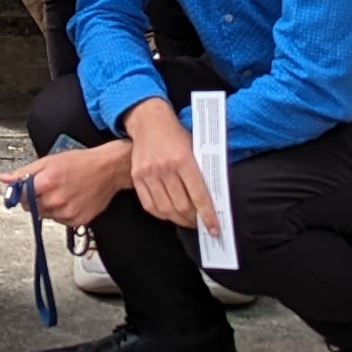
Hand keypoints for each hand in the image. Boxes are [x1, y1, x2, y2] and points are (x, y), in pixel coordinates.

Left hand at [11, 137, 136, 227]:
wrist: (108, 169)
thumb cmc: (81, 162)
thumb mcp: (49, 161)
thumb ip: (24, 172)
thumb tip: (5, 179)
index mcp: (46, 183)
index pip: (20, 196)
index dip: (21, 191)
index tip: (25, 188)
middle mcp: (56, 200)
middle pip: (31, 207)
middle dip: (35, 198)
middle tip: (48, 186)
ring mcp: (67, 212)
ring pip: (44, 215)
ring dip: (48, 206)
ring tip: (61, 192)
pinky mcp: (77, 220)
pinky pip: (59, 220)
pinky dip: (61, 212)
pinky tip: (70, 199)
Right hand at [120, 100, 213, 230]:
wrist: (149, 122)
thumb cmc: (176, 135)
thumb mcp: (194, 149)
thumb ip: (201, 173)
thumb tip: (212, 200)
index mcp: (183, 160)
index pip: (199, 196)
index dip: (208, 216)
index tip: (214, 229)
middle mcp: (165, 168)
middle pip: (182, 206)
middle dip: (193, 220)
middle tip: (200, 223)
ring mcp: (149, 173)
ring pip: (166, 209)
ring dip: (179, 220)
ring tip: (187, 220)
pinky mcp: (137, 177)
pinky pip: (149, 205)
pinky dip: (162, 214)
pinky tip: (170, 214)